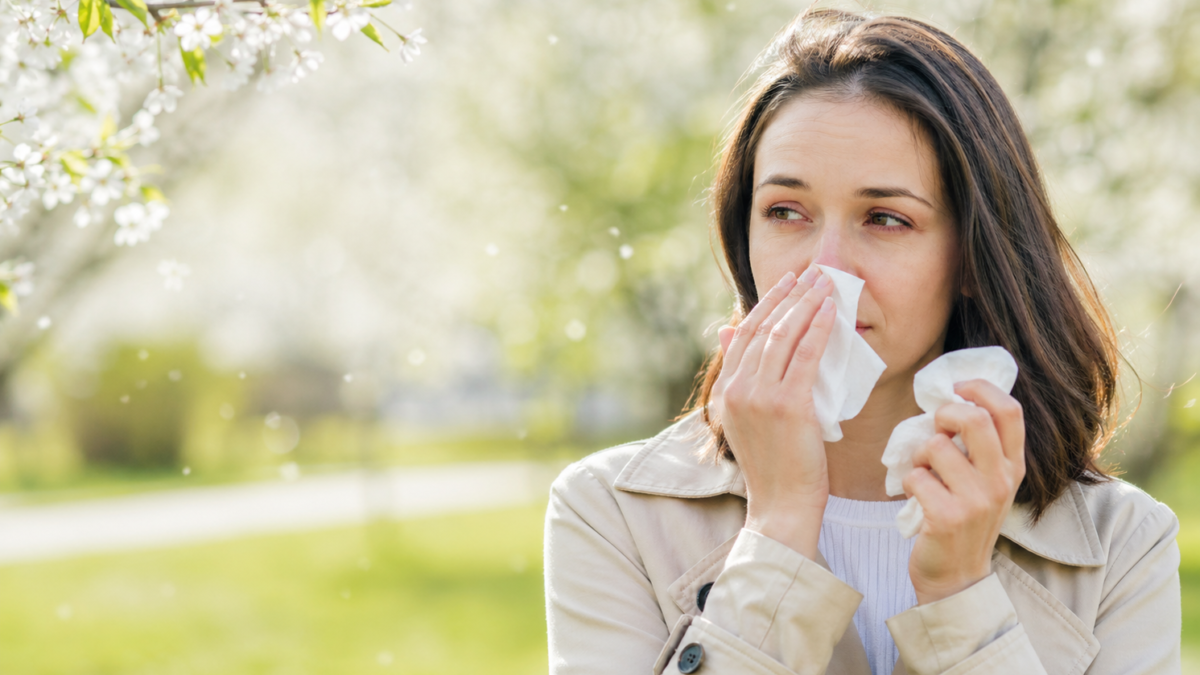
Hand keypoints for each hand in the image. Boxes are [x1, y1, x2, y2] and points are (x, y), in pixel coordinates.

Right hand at [712, 265, 836, 559]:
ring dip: (805, 304)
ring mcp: (760, 397)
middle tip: (809, 271)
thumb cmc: (774, 468)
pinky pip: (805, 356)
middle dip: (787, 295)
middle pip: (762, 328)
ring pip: (783, 336)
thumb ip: (742, 377)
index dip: (766, 304)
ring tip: (824, 283)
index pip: (744, 335)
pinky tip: (832, 312)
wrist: (780, 506)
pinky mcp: (787, 405)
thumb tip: (727, 330)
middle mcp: (737, 389)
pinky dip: (819, 329)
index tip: (787, 283)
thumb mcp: (748, 419)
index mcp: (727, 392)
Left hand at [903, 379, 1025, 604]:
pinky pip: (916, 477)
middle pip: (974, 420)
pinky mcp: (948, 517)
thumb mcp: (985, 482)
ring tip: (924, 472)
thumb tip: (949, 401)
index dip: (980, 388)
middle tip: (934, 427)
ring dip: (919, 454)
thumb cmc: (964, 520)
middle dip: (944, 413)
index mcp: (1013, 467)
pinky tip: (918, 498)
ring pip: (936, 446)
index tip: (956, 387)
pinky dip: (909, 482)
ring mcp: (977, 501)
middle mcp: (1001, 482)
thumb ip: (978, 446)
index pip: (1010, 411)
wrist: (957, 577)